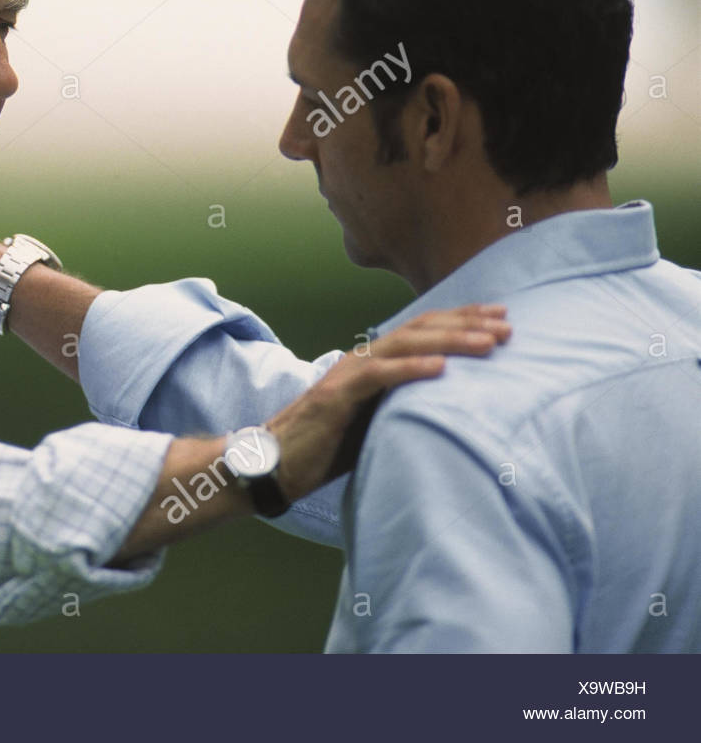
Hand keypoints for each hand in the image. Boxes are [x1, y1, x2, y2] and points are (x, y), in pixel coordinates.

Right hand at [267, 304, 511, 501]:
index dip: (462, 321)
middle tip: (508, 326)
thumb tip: (454, 406)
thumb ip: (405, 404)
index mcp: (373, 362)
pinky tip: (441, 368)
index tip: (502, 319)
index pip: (423, 331)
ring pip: (404, 345)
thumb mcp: (375, 420)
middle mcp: (361, 359)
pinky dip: (410, 369)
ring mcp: (347, 375)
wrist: (275, 464)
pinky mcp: (335, 397)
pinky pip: (378, 376)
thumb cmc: (326, 447)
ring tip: (487, 342)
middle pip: (420, 329)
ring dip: (449, 341)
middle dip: (466, 324)